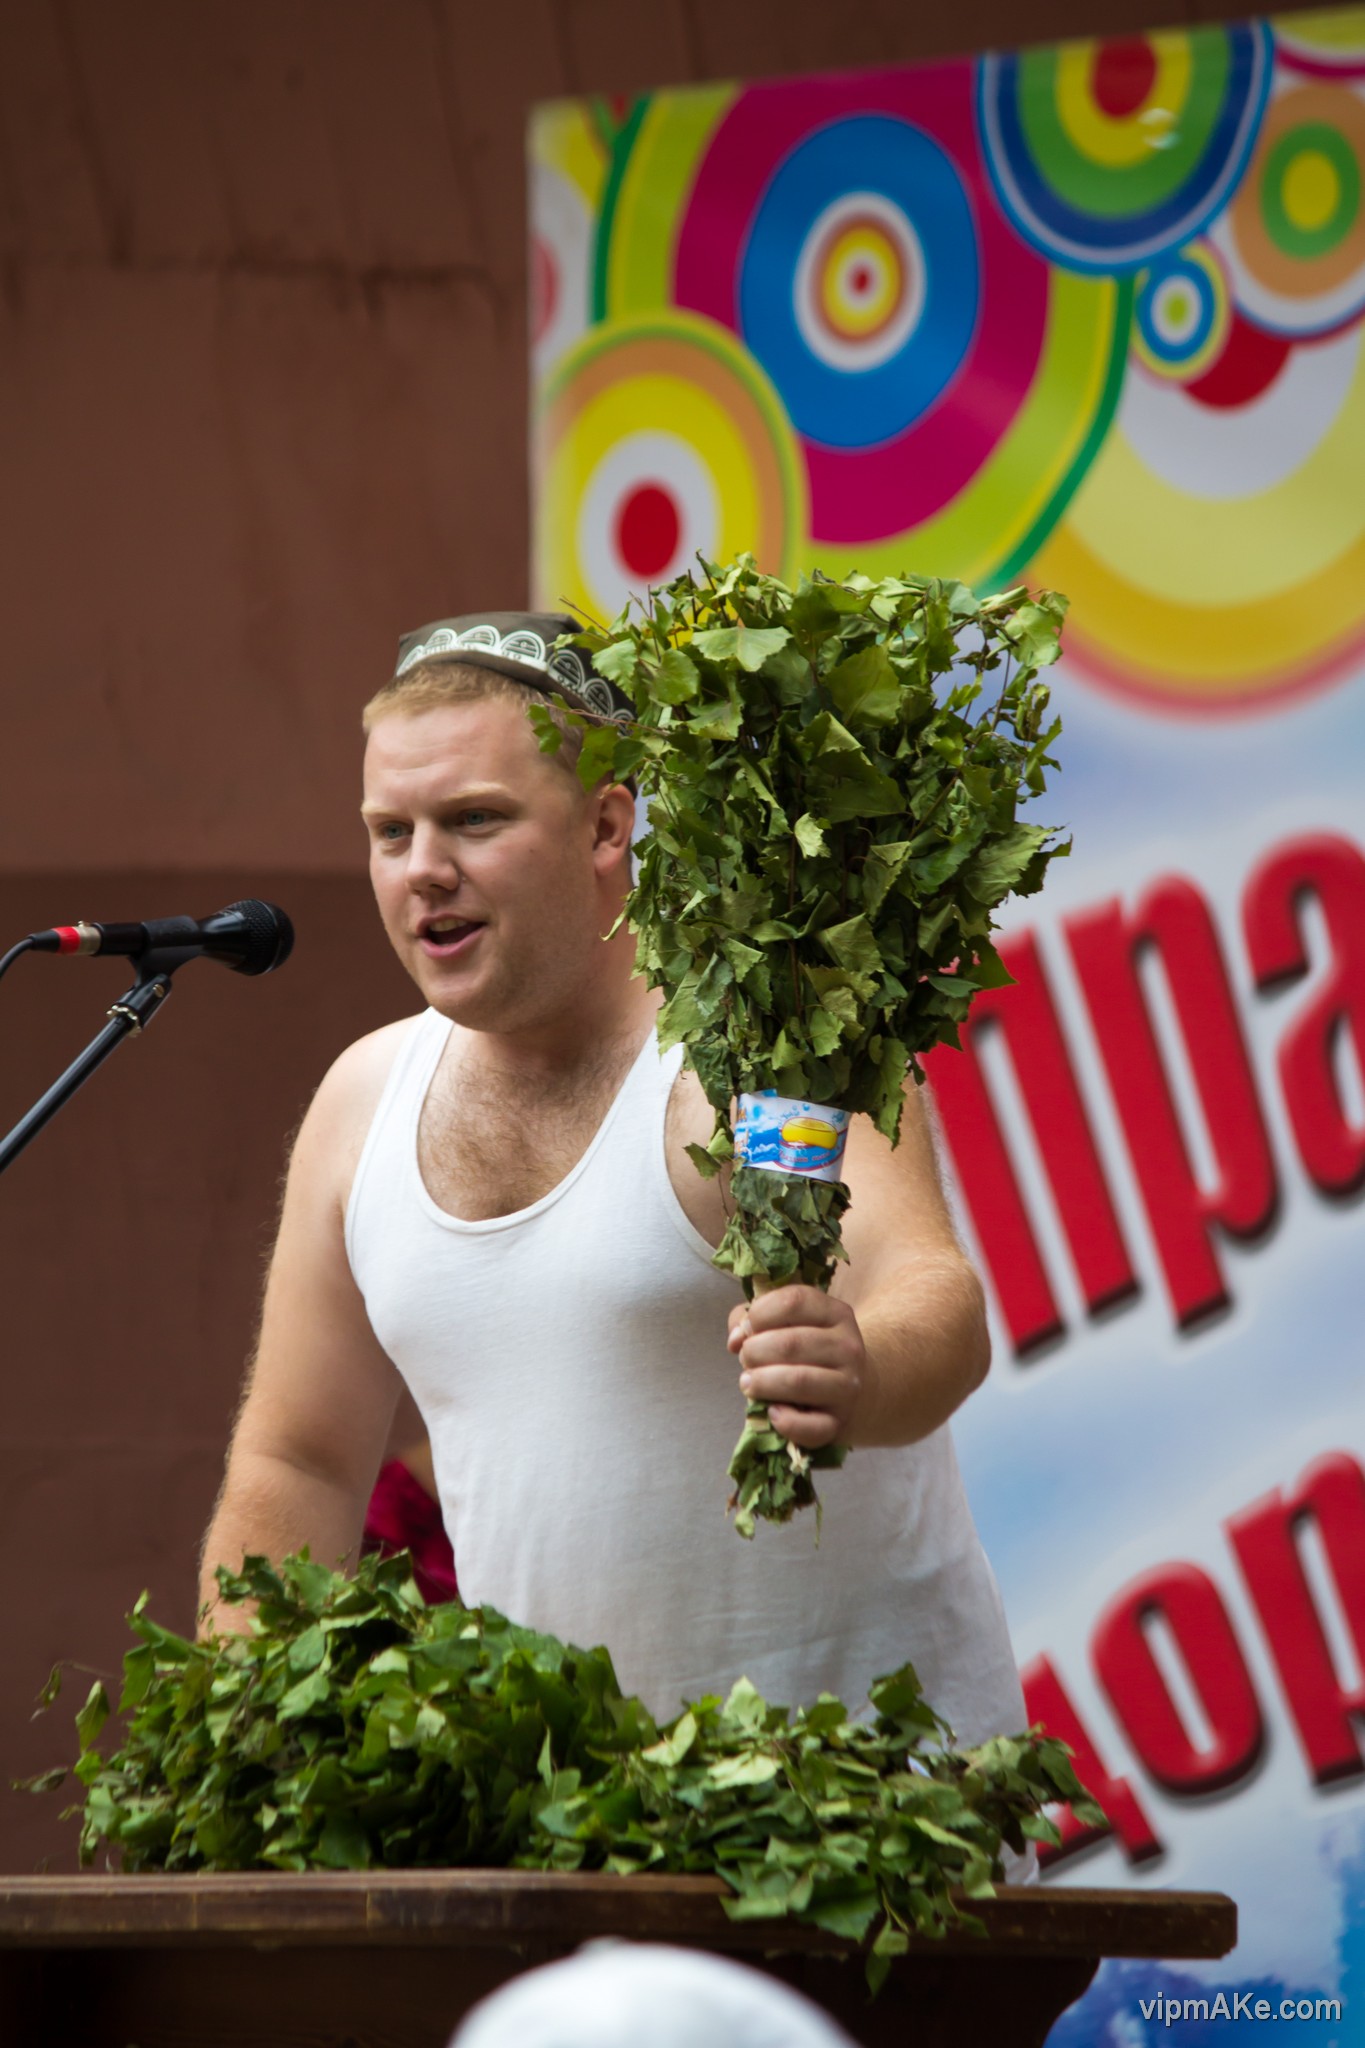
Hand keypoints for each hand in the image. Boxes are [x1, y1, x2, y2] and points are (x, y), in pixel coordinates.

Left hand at [726, 1287, 866, 1448]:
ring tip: (748, 1383)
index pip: (794, 1301)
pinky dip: (784, 1421)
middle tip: (746, 1359)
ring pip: (798, 1381)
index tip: (748, 1328)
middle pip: (791, 1343)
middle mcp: (848, 1348)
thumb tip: (735, 1340)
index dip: (759, 1314)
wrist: (845, 1388)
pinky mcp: (839, 1421)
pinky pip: (810, 1427)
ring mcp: (848, 1386)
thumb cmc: (805, 1350)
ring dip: (762, 1382)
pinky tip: (772, 1412)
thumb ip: (751, 1319)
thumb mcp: (785, 1322)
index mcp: (836, 1313)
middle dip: (754, 1351)